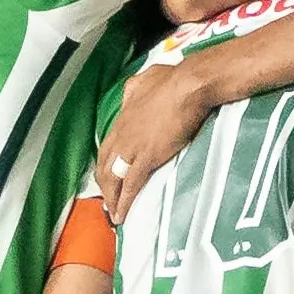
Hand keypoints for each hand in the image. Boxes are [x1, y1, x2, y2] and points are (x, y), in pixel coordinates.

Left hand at [94, 62, 226, 223]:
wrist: (189, 85)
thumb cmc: (175, 80)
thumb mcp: (147, 78)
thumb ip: (136, 88)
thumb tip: (132, 89)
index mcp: (123, 116)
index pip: (107, 145)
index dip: (105, 163)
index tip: (107, 175)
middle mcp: (121, 133)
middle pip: (104, 164)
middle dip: (104, 185)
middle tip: (107, 201)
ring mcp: (132, 146)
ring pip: (112, 178)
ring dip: (111, 198)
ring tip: (113, 214)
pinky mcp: (146, 157)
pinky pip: (130, 185)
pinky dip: (124, 202)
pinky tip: (122, 215)